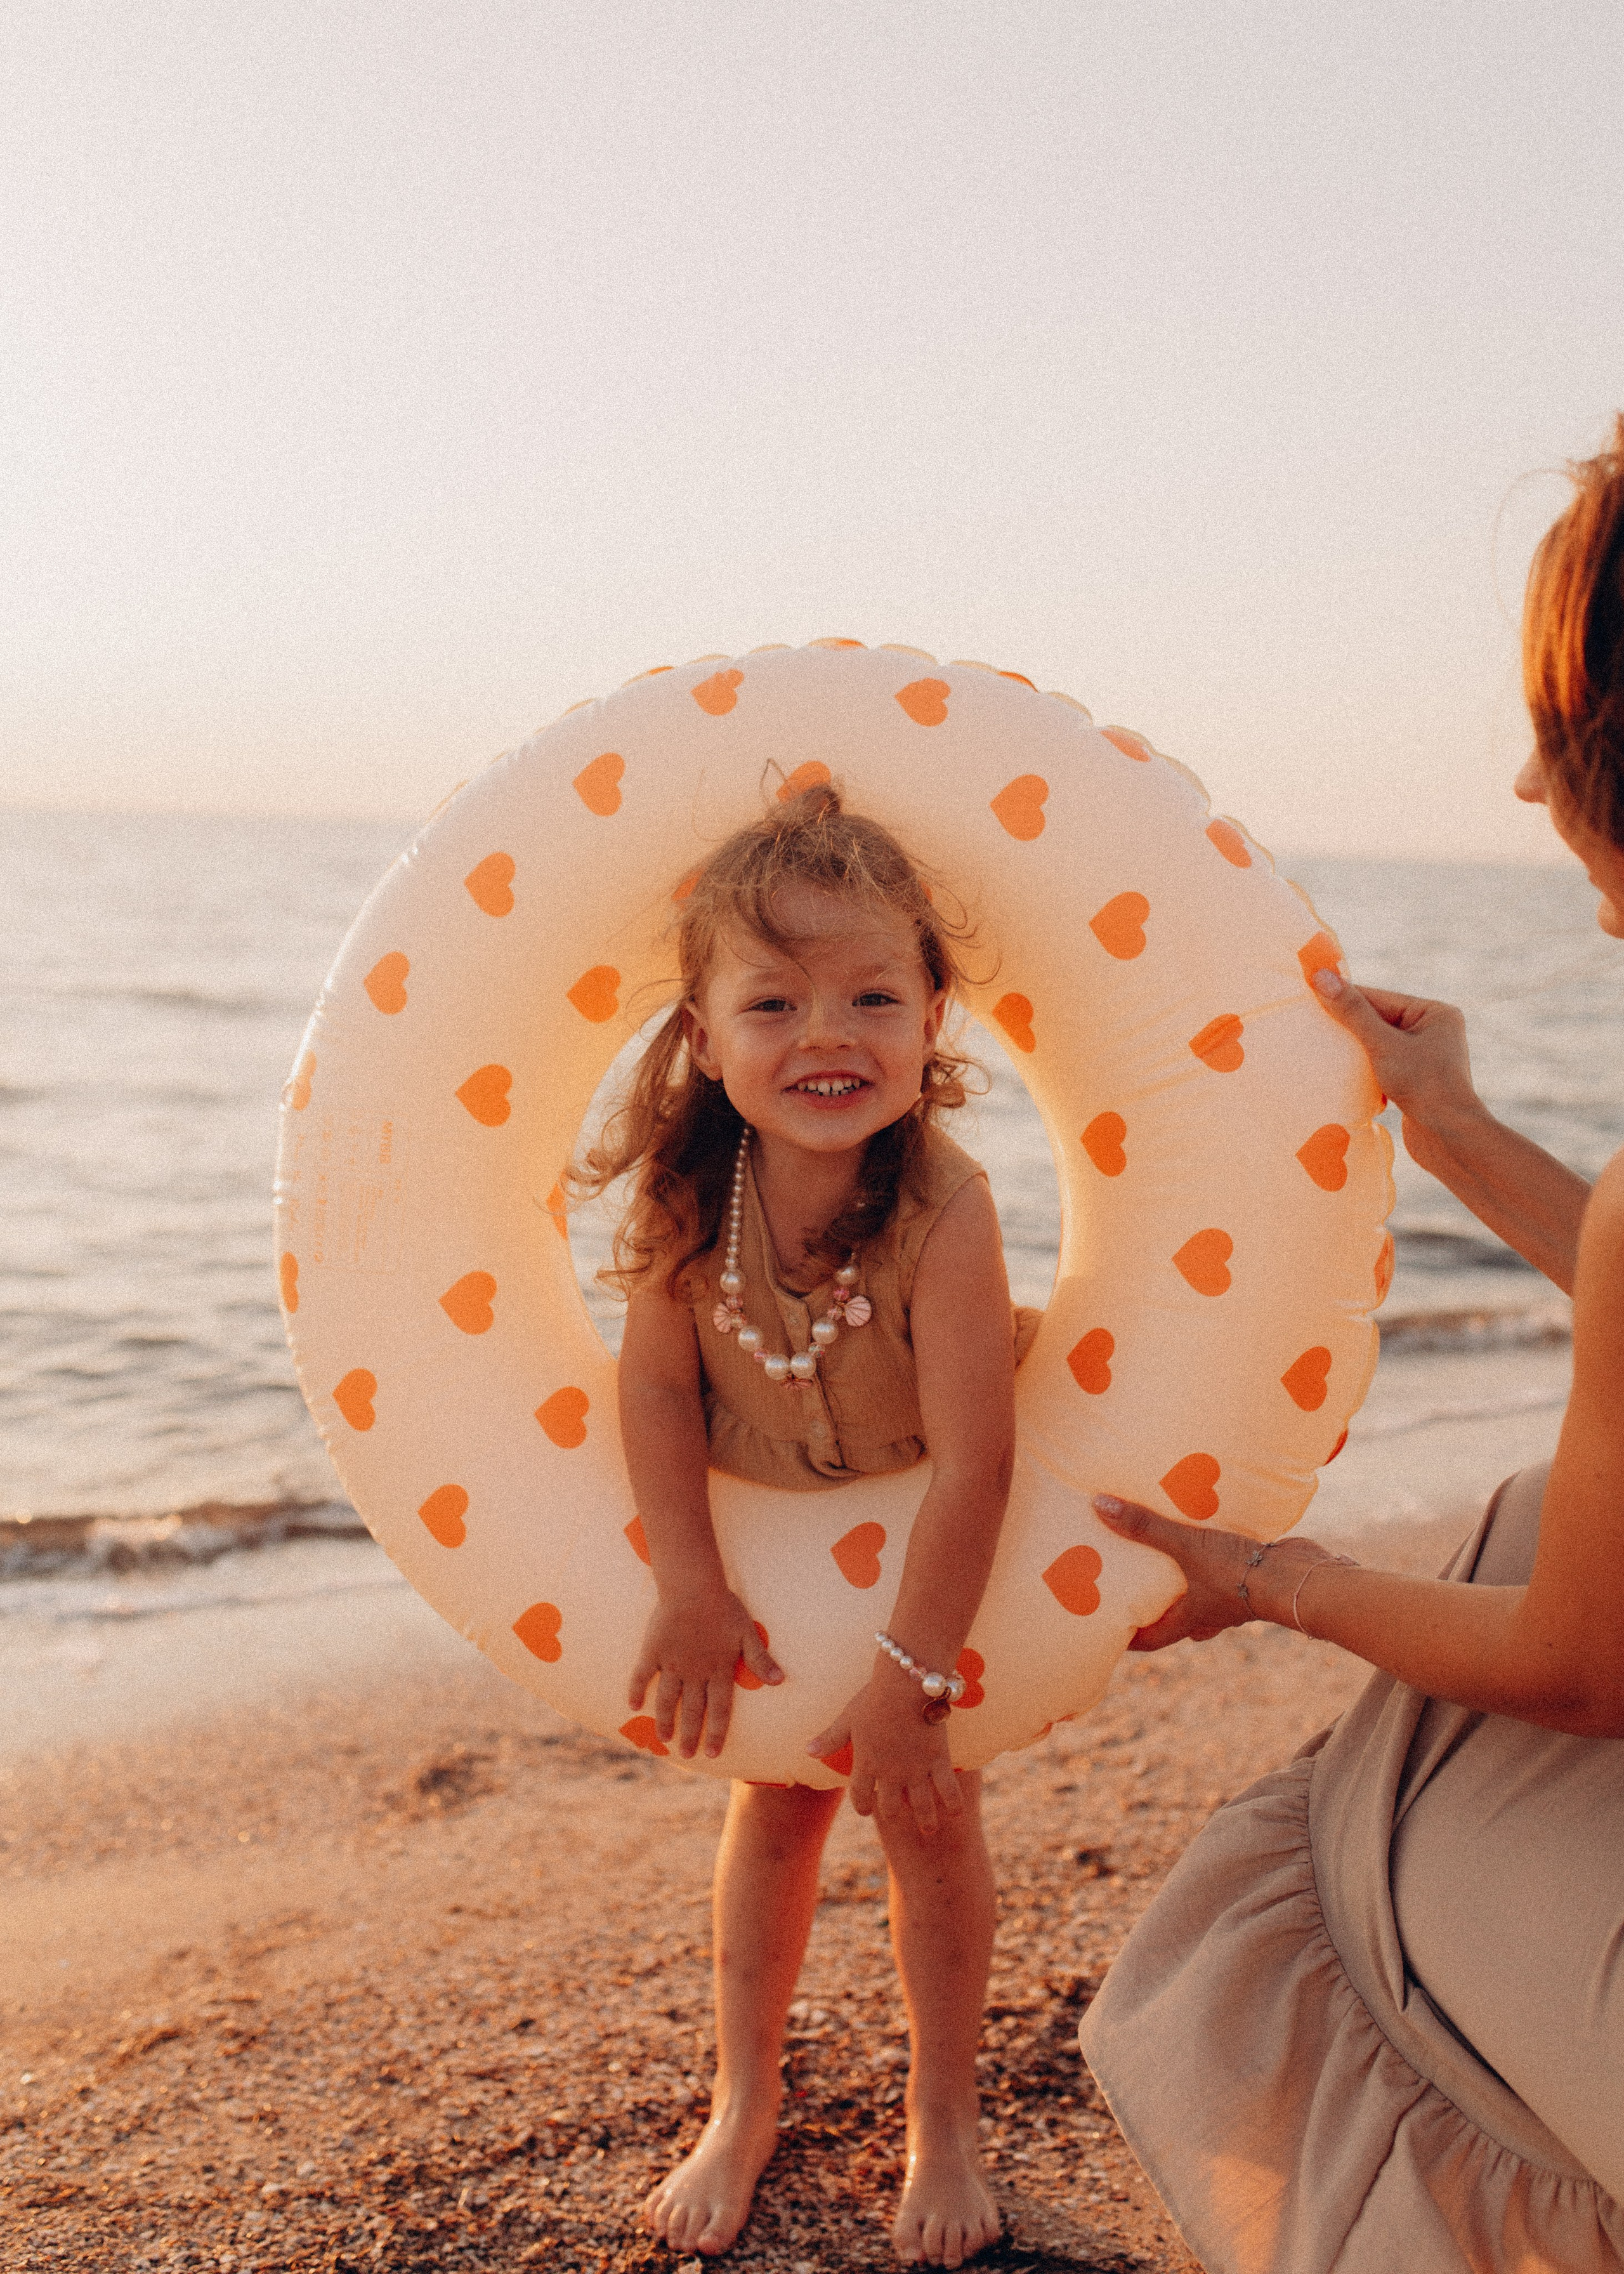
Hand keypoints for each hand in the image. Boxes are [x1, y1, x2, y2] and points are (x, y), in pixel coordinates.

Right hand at [628, 1589, 782, 1759]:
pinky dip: (636, 1690)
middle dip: (690, 1735)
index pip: (719, 1710)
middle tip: (687, 1755)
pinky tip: (633, 1706)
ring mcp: (672, 1663)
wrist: (693, 1587)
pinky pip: (641, 1675)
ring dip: (665, 1721)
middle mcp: (694, 1673)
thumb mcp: (747, 1634)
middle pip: (692, 1710)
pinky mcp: (653, 1651)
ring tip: (664, 1739)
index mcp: (719, 1670)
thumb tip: (781, 1681)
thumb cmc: (724, 1607)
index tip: (713, 1754)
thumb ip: (761, 1660)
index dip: (716, 1732)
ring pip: (667, 1699)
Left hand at [808, 1662, 963, 1835]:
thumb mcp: (848, 1718)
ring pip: (921, 1807)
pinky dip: (953, 1804)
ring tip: (928, 1829)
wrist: (905, 1684)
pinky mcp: (938, 1760)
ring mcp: (916, 1770)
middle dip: (893, 1814)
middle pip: (890, 1807)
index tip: (866, 1811)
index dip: (862, 1806)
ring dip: (925, 1821)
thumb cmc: (873, 1698)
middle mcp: (890, 1774)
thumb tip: (807, 1752)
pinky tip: (955, 1813)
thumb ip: (830, 1739)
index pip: (860, 1796)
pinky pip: (948, 1790)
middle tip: (898, 1815)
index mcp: (866, 1764)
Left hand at [1091, 1493, 1345, 1649]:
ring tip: (1165, 1554)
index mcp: (1189, 1618)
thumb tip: (1100, 1507)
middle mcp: (1209, 1613)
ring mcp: (1233, 1596)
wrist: (1299, 1576)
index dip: (1129, 1637)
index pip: (1151, 1639)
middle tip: (1132, 1584)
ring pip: (1202, 1594)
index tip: (1106, 1629)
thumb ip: (1146, 1527)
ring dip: (1186, 1581)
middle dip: (1157, 1606)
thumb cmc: (1238, 1573)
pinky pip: (1226, 1570)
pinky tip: (1206, 1534)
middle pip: (1176, 1618)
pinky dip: (1213, 1558)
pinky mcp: (1251, 1575)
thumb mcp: (1186, 1547)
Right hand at [1311, 970, 1482, 1167]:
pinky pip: (1382, 1065)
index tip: (1310, 994)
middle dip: (1348, 1027)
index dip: (1345, 998)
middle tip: (1311, 1024)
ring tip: (1323, 1050)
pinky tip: (1344, 1074)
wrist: (1449, 1138)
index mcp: (1435, 1013)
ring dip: (1354, 1051)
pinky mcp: (1416, 1081)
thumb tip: (1321, 976)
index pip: (1379, 998)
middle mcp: (1434, 1031)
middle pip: (1378, 1020)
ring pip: (1378, 1045)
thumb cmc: (1423, 1085)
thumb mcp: (1383, 1044)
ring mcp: (1426, 1057)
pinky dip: (1364, 1070)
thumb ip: (1352, 1011)